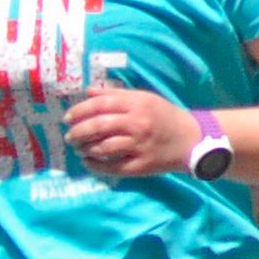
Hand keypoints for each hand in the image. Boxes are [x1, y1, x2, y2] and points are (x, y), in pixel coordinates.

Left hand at [66, 83, 196, 179]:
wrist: (192, 139)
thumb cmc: (163, 116)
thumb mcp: (144, 98)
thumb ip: (115, 94)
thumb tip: (87, 91)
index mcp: (137, 104)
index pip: (100, 105)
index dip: (79, 111)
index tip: (67, 118)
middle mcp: (138, 124)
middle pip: (99, 126)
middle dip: (78, 132)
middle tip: (69, 136)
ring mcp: (139, 146)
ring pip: (103, 147)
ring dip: (84, 148)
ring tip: (78, 148)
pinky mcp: (141, 165)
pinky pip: (112, 167)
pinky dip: (95, 165)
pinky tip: (88, 161)